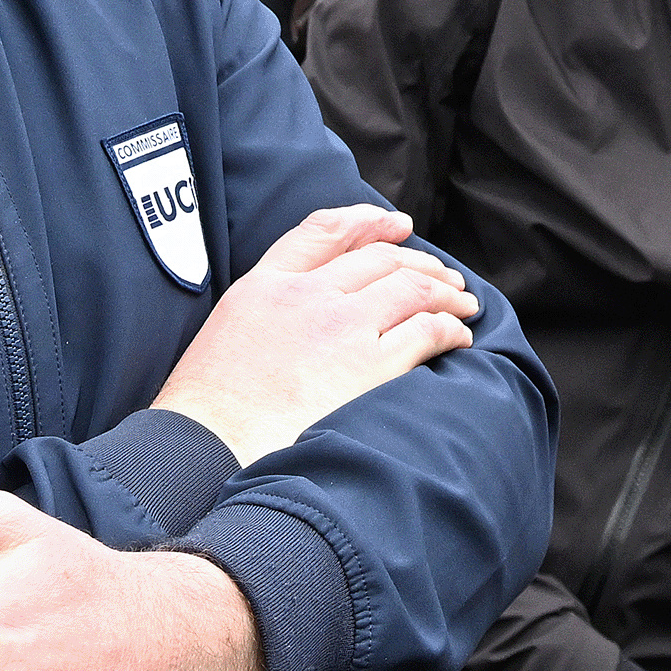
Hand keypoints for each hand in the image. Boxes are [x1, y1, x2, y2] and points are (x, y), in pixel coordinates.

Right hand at [149, 203, 478, 463]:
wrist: (206, 448)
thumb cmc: (207, 412)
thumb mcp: (223, 335)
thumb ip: (265, 311)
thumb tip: (303, 319)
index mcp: (266, 285)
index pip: (323, 232)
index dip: (368, 221)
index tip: (399, 225)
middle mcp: (307, 295)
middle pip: (379, 259)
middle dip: (420, 263)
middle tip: (446, 277)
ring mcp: (340, 327)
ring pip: (411, 288)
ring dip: (445, 293)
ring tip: (464, 304)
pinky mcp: (369, 366)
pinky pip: (425, 331)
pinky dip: (450, 329)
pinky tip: (460, 338)